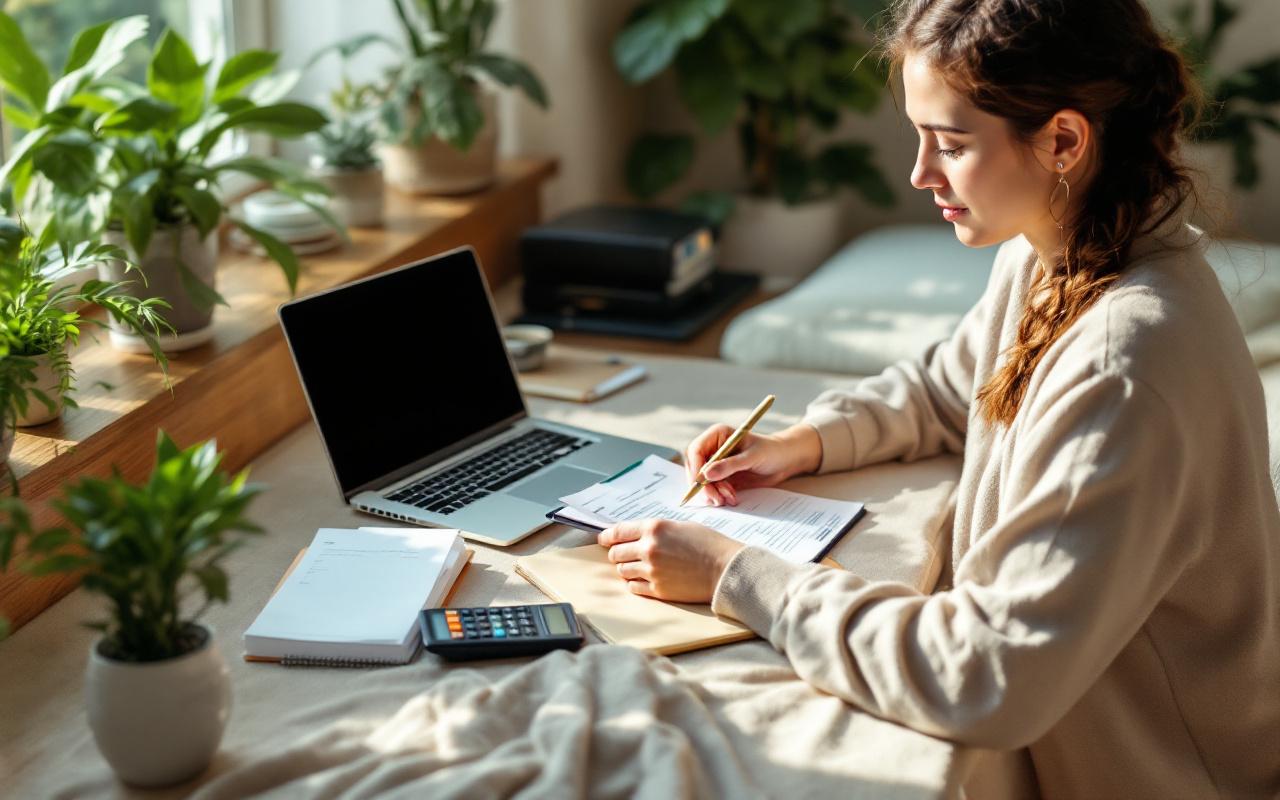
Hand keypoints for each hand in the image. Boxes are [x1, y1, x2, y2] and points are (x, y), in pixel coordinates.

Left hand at [597, 519, 744, 602]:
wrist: (725, 568)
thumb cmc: (708, 544)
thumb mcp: (680, 526)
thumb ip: (655, 530)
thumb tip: (635, 536)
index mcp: (654, 528)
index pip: (618, 531)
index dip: (607, 536)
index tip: (603, 539)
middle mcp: (649, 548)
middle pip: (616, 552)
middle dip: (617, 553)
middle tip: (621, 555)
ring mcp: (651, 571)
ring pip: (623, 570)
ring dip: (626, 568)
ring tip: (637, 567)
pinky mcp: (657, 590)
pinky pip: (633, 587)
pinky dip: (635, 583)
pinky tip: (643, 579)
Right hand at [685, 423, 821, 506]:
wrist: (785, 461)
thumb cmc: (771, 451)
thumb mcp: (752, 457)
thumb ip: (729, 465)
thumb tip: (706, 474)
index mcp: (717, 435)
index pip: (695, 451)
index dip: (695, 468)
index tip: (701, 483)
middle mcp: (713, 449)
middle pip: (695, 468)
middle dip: (704, 485)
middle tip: (715, 498)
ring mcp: (716, 464)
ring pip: (703, 482)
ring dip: (713, 493)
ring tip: (729, 499)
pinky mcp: (722, 477)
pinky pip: (712, 489)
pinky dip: (719, 496)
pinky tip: (732, 498)